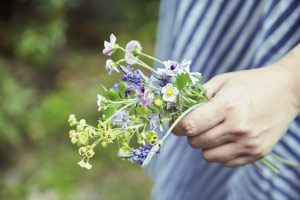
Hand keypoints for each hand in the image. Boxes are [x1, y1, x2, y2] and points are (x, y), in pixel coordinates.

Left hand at [172, 60, 299, 166]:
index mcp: (228, 106)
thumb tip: (176, 110)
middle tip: (199, 123)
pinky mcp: (257, 153)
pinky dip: (220, 152)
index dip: (178, 126)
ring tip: (214, 131)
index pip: (190, 125)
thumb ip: (197, 96)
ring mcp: (249, 143)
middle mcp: (238, 127)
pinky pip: (225, 162)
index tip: (176, 124)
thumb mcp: (222, 81)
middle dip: (191, 133)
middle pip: (196, 142)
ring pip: (208, 156)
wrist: (286, 91)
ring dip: (205, 145)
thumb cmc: (249, 84)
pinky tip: (227, 138)